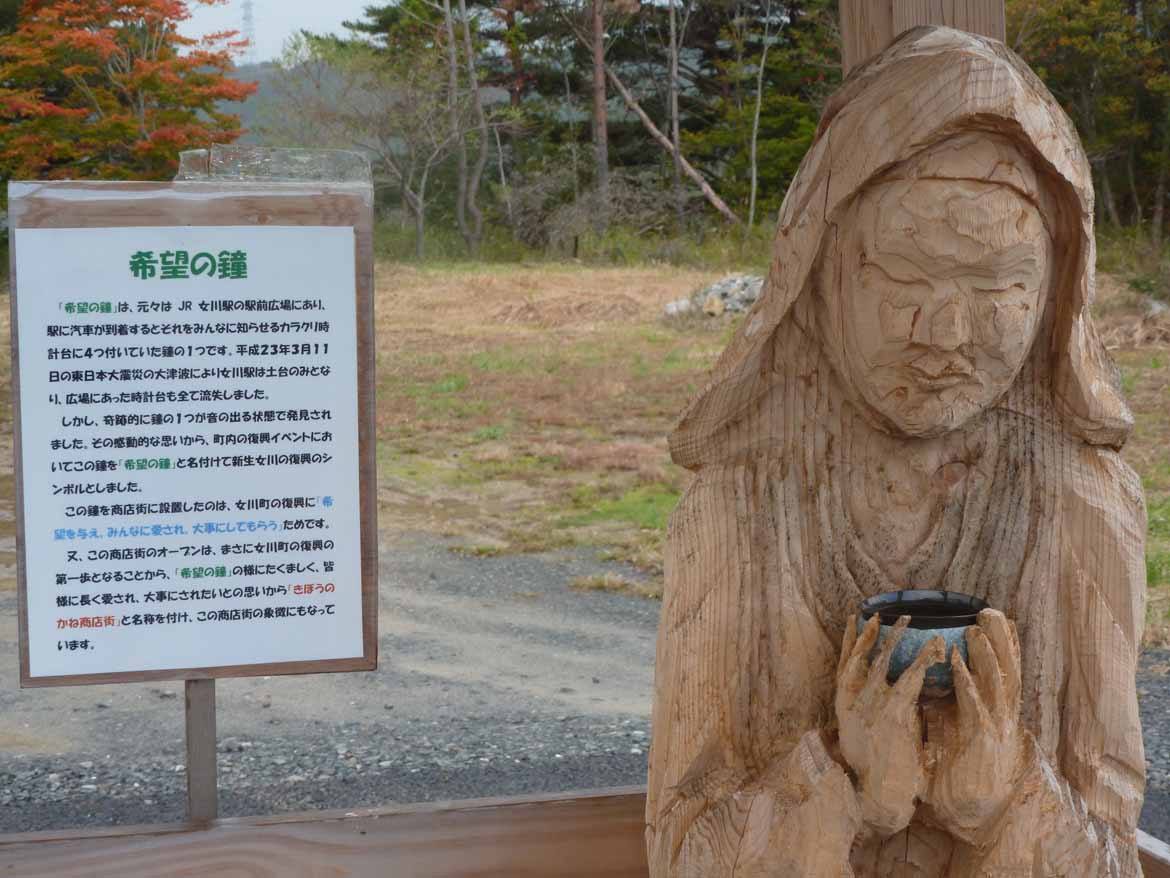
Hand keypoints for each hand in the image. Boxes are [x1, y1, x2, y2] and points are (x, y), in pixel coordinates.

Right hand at [836, 614, 945, 836]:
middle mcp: (852, 701)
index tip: (853, 620)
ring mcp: (871, 706)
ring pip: (883, 662)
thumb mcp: (862, 734)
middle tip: (879, 615)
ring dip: (896, 639)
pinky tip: (934, 650)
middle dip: (869, 634)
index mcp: (843, 705)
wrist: (879, 794)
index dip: (849, 641)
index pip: (844, 664)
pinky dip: (923, 662)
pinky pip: (910, 679)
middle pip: (859, 657)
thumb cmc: (876, 768)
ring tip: (908, 621)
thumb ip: (871, 709)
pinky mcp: (893, 713)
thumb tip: (888, 691)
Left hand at [921, 609, 1026, 845]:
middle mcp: (1000, 715)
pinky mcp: (981, 739)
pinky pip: (974, 704)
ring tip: (975, 631)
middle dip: (1001, 641)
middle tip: (992, 613)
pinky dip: (966, 681)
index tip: (998, 619)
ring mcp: (994, 726)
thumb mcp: (960, 727)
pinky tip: (957, 663)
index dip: (1003, 645)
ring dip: (986, 656)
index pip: (1002, 671)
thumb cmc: (964, 767)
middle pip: (1006, 671)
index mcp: (995, 710)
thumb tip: (938, 677)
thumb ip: (954, 703)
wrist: (973, 808)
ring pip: (996, 684)